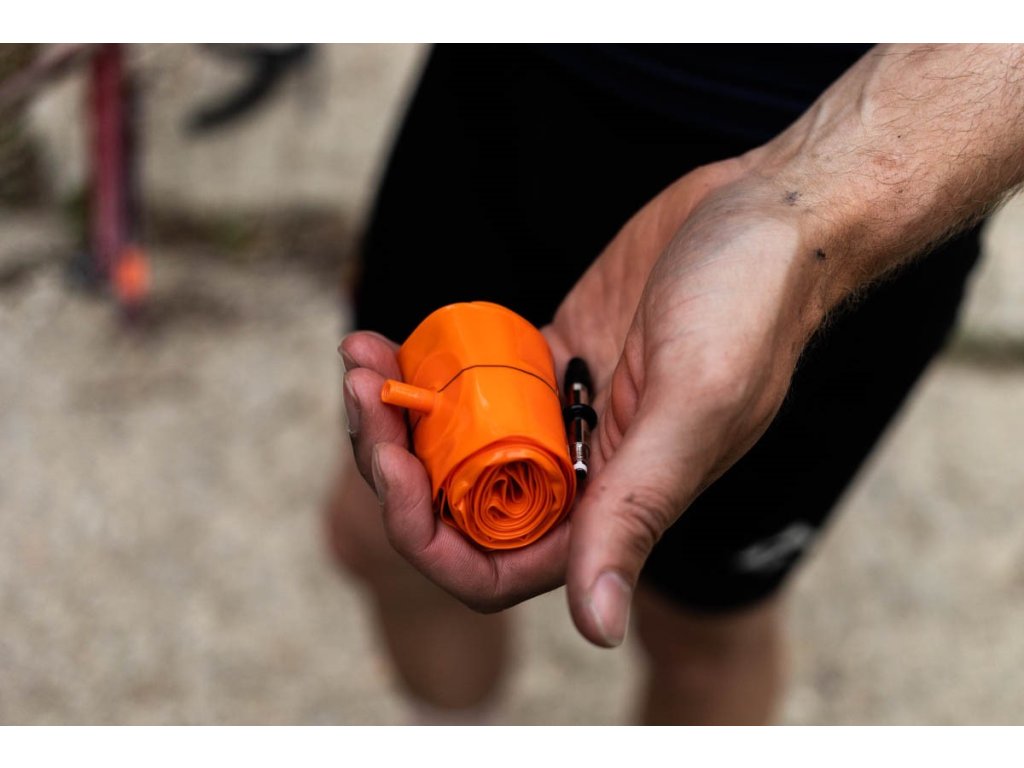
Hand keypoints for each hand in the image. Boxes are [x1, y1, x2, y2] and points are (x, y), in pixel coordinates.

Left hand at [341, 155, 825, 645]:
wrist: (768, 217)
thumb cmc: (749, 309)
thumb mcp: (692, 408)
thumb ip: (635, 514)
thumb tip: (596, 627)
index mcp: (615, 505)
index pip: (498, 566)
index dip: (429, 539)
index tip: (392, 469)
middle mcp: (584, 471)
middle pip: (461, 503)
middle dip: (394, 464)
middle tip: (362, 395)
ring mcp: (563, 415)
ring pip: (457, 445)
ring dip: (399, 415)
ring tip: (362, 358)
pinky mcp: (554, 359)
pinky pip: (473, 384)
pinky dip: (427, 369)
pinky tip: (391, 340)